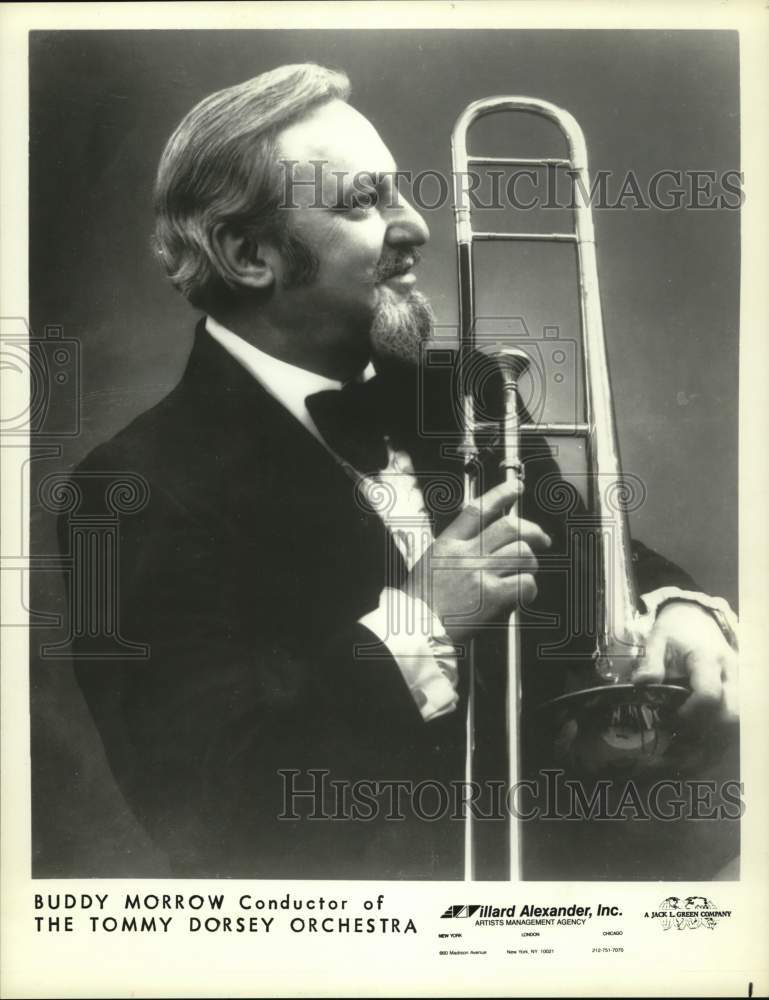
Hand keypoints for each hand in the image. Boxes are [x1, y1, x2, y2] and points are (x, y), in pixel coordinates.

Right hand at [406, 479, 550, 642]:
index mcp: (448, 543)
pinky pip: (525, 583)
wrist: (416, 629)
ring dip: (531, 563)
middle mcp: (466, 555)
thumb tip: (488, 538)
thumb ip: (458, 548)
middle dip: (533, 531)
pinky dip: (529, 587)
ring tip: (527, 571)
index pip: (479, 509)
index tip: (516, 489)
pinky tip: (523, 593)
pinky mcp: (492, 597)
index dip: (501, 494)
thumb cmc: (421, 601)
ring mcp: (480, 575)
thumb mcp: (431, 562)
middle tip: (542, 539)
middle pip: (510, 527)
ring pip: (523, 554)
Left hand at [632, 601, 737, 723]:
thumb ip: (651, 662)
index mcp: (707, 658)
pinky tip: (698, 711)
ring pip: (735, 712)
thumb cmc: (675, 628)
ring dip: (713, 722)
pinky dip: (717, 715)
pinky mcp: (736, 682)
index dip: (691, 711)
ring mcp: (736, 676)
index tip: (674, 713)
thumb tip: (642, 684)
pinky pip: (733, 707)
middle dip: (705, 723)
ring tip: (689, 715)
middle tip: (682, 718)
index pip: (709, 694)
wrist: (694, 616)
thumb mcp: (657, 639)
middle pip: (729, 711)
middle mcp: (728, 669)